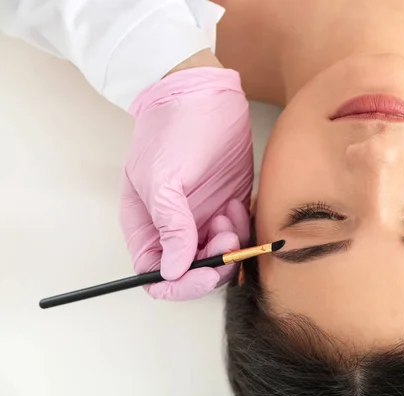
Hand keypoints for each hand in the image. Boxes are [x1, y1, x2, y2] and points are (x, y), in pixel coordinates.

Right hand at [120, 67, 252, 299]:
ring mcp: (203, 217)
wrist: (202, 93)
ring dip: (231, 243)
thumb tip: (172, 270)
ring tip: (230, 209)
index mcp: (147, 224)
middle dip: (214, 261)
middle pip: (193, 271)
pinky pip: (240, 234)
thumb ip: (168, 225)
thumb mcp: (161, 177)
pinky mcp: (229, 205)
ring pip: (220, 255)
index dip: (181, 283)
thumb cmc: (172, 129)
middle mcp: (175, 227)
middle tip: (225, 231)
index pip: (156, 275)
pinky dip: (244, 228)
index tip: (205, 271)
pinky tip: (239, 203)